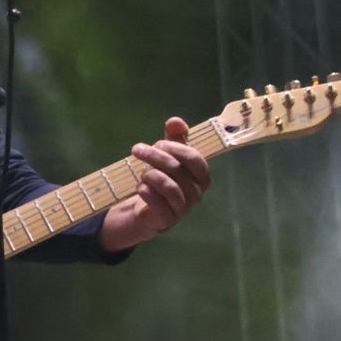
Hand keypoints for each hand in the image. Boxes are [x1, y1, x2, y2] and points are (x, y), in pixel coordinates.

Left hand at [98, 116, 210, 251]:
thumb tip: (176, 122)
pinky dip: (145, 190)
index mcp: (201, 177)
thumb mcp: (169, 155)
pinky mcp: (167, 219)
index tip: (158, 144)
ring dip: (150, 174)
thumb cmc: (162, 179)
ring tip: (142, 172)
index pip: (195, 159)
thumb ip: (175, 137)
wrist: (148, 210)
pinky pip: (157, 201)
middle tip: (138, 150)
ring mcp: (183, 208)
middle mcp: (196, 193)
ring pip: (168, 186)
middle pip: (177, 170)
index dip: (176, 148)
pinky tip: (140, 187)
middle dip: (155, 157)